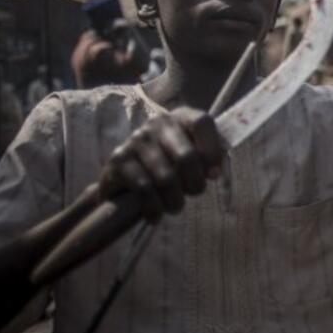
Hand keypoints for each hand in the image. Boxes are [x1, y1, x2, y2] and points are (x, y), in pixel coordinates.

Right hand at [99, 108, 223, 222]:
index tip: (214, 174)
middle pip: (187, 156)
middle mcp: (157, 123)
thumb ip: (208, 157)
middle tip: (194, 193)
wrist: (124, 177)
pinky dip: (154, 207)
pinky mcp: (119, 160)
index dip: (212, 151)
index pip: (202, 123)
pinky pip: (144, 188)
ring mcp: (136, 140)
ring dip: (175, 200)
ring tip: (175, 207)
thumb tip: (214, 171)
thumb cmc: (169, 164)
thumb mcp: (192, 154)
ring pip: (166, 177)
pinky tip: (156, 216)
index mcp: (181, 117)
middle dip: (195, 183)